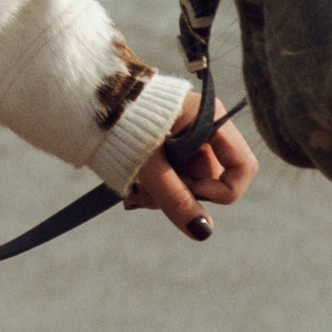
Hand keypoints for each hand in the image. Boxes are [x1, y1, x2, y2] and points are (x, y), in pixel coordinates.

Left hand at [124, 83, 257, 240]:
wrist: (88, 99)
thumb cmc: (122, 121)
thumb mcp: (149, 162)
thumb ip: (176, 196)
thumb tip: (203, 232)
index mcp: (210, 119)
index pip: (242, 166)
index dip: (222, 190)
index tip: (191, 192)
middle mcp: (205, 128)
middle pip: (211, 180)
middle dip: (182, 194)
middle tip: (149, 193)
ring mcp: (188, 139)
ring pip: (190, 184)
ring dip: (165, 194)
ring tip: (136, 190)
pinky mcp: (171, 148)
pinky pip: (175, 178)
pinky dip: (157, 188)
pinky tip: (136, 187)